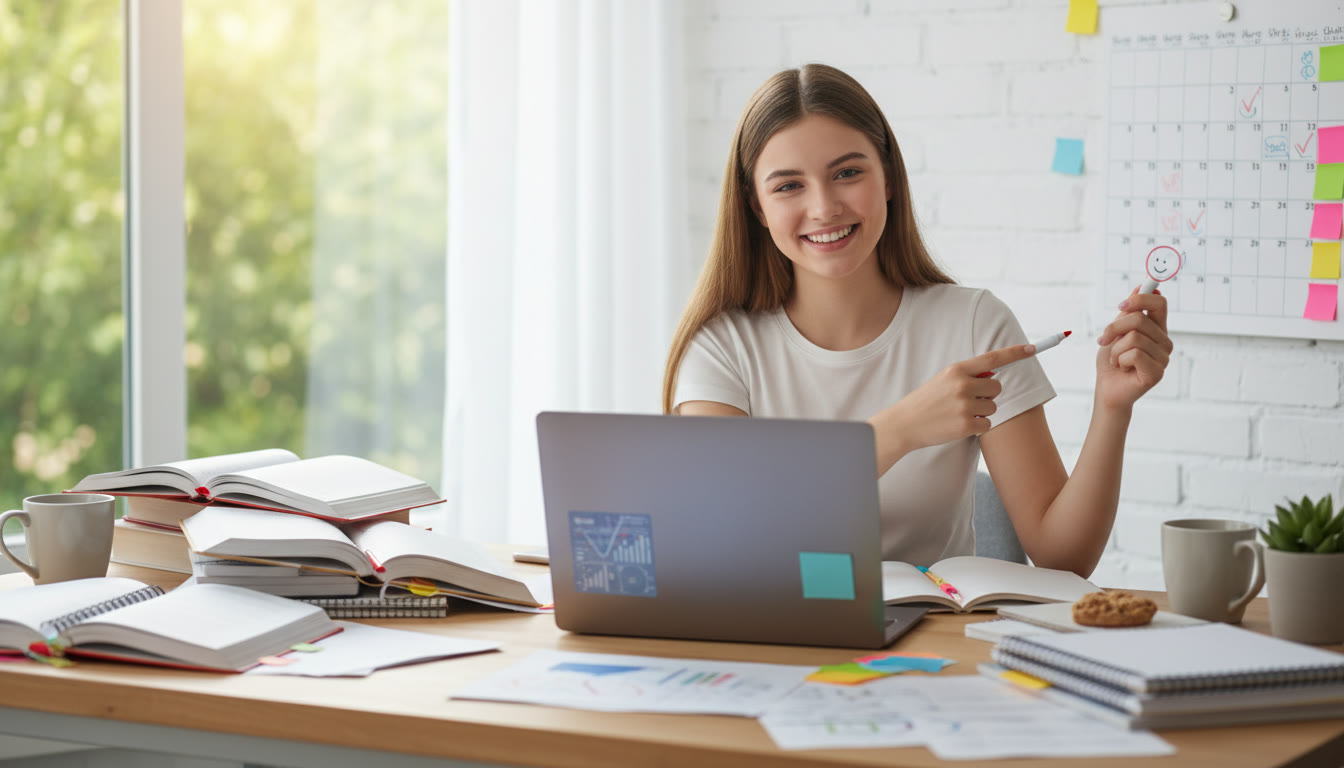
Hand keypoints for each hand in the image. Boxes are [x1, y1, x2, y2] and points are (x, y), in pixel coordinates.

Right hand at [881, 343, 1037, 452]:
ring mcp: (964, 405)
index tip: (1033, 348)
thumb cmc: (927, 401)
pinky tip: (958, 425)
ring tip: (959, 413)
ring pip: (993, 407)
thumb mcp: (943, 380)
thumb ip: (968, 376)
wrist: (904, 423)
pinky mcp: (965, 425)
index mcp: (957, 370)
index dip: (1015, 353)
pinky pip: (987, 425)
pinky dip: (977, 427)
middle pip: (997, 387)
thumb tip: (994, 375)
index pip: (992, 358)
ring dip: (982, 412)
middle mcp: (962, 385)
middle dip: (988, 394)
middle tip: (967, 400)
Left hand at [1095, 286, 1171, 409]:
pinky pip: (1134, 355)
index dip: (1141, 298)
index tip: (1121, 305)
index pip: (1159, 304)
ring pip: (1134, 338)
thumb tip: (1141, 287)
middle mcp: (1164, 342)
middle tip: (1104, 340)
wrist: (1107, 389)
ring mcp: (1163, 358)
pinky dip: (1120, 360)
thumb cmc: (1111, 362)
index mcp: (1156, 329)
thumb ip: (1128, 312)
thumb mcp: (1116, 332)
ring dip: (1115, 349)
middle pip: (1140, 319)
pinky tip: (1122, 368)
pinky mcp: (1156, 372)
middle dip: (1114, 328)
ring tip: (1116, 360)